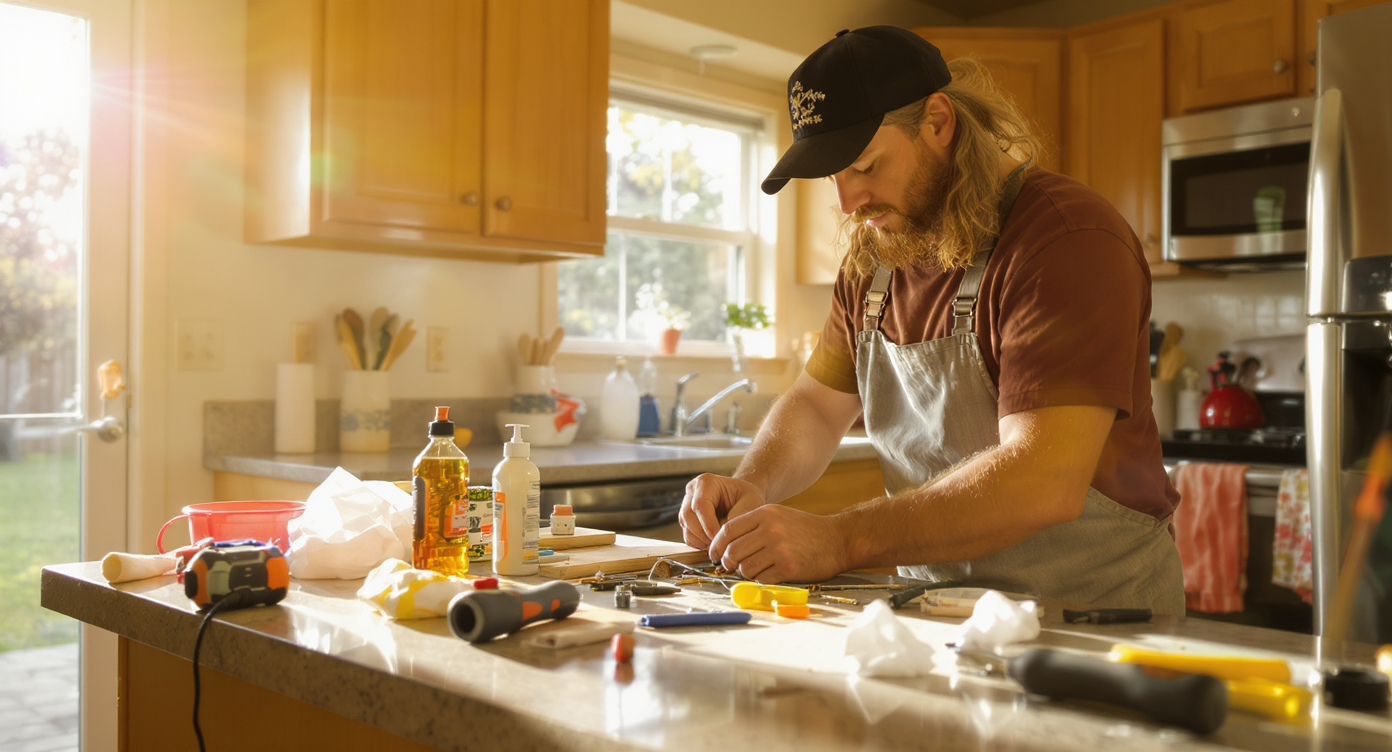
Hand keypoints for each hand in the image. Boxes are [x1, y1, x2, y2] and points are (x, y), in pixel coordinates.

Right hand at [679, 474, 766, 550]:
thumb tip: (724, 536)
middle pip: (688, 517)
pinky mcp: (688, 522)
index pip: (700, 505)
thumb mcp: (751, 501)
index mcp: (706, 482)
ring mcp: (687, 507)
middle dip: (703, 535)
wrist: (744, 500)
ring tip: (720, 545)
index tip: (719, 537)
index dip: (708, 524)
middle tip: (720, 545)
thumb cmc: (748, 497)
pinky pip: (688, 537)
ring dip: (701, 541)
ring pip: (686, 528)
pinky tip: (715, 544)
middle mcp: (693, 493)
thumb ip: (738, 516)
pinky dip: (700, 545)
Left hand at [707, 505, 848, 583]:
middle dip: (728, 562)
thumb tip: (725, 545)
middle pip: (732, 551)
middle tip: (732, 566)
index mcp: (765, 513)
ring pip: (744, 567)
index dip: (716, 545)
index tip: (714, 554)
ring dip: (745, 573)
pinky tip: (769, 574)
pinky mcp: (788, 567)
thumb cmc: (806, 530)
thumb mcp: (779, 516)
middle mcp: (770, 529)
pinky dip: (761, 580)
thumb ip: (753, 526)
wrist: (838, 540)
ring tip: (755, 570)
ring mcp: (779, 548)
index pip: (728, 530)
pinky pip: (761, 579)